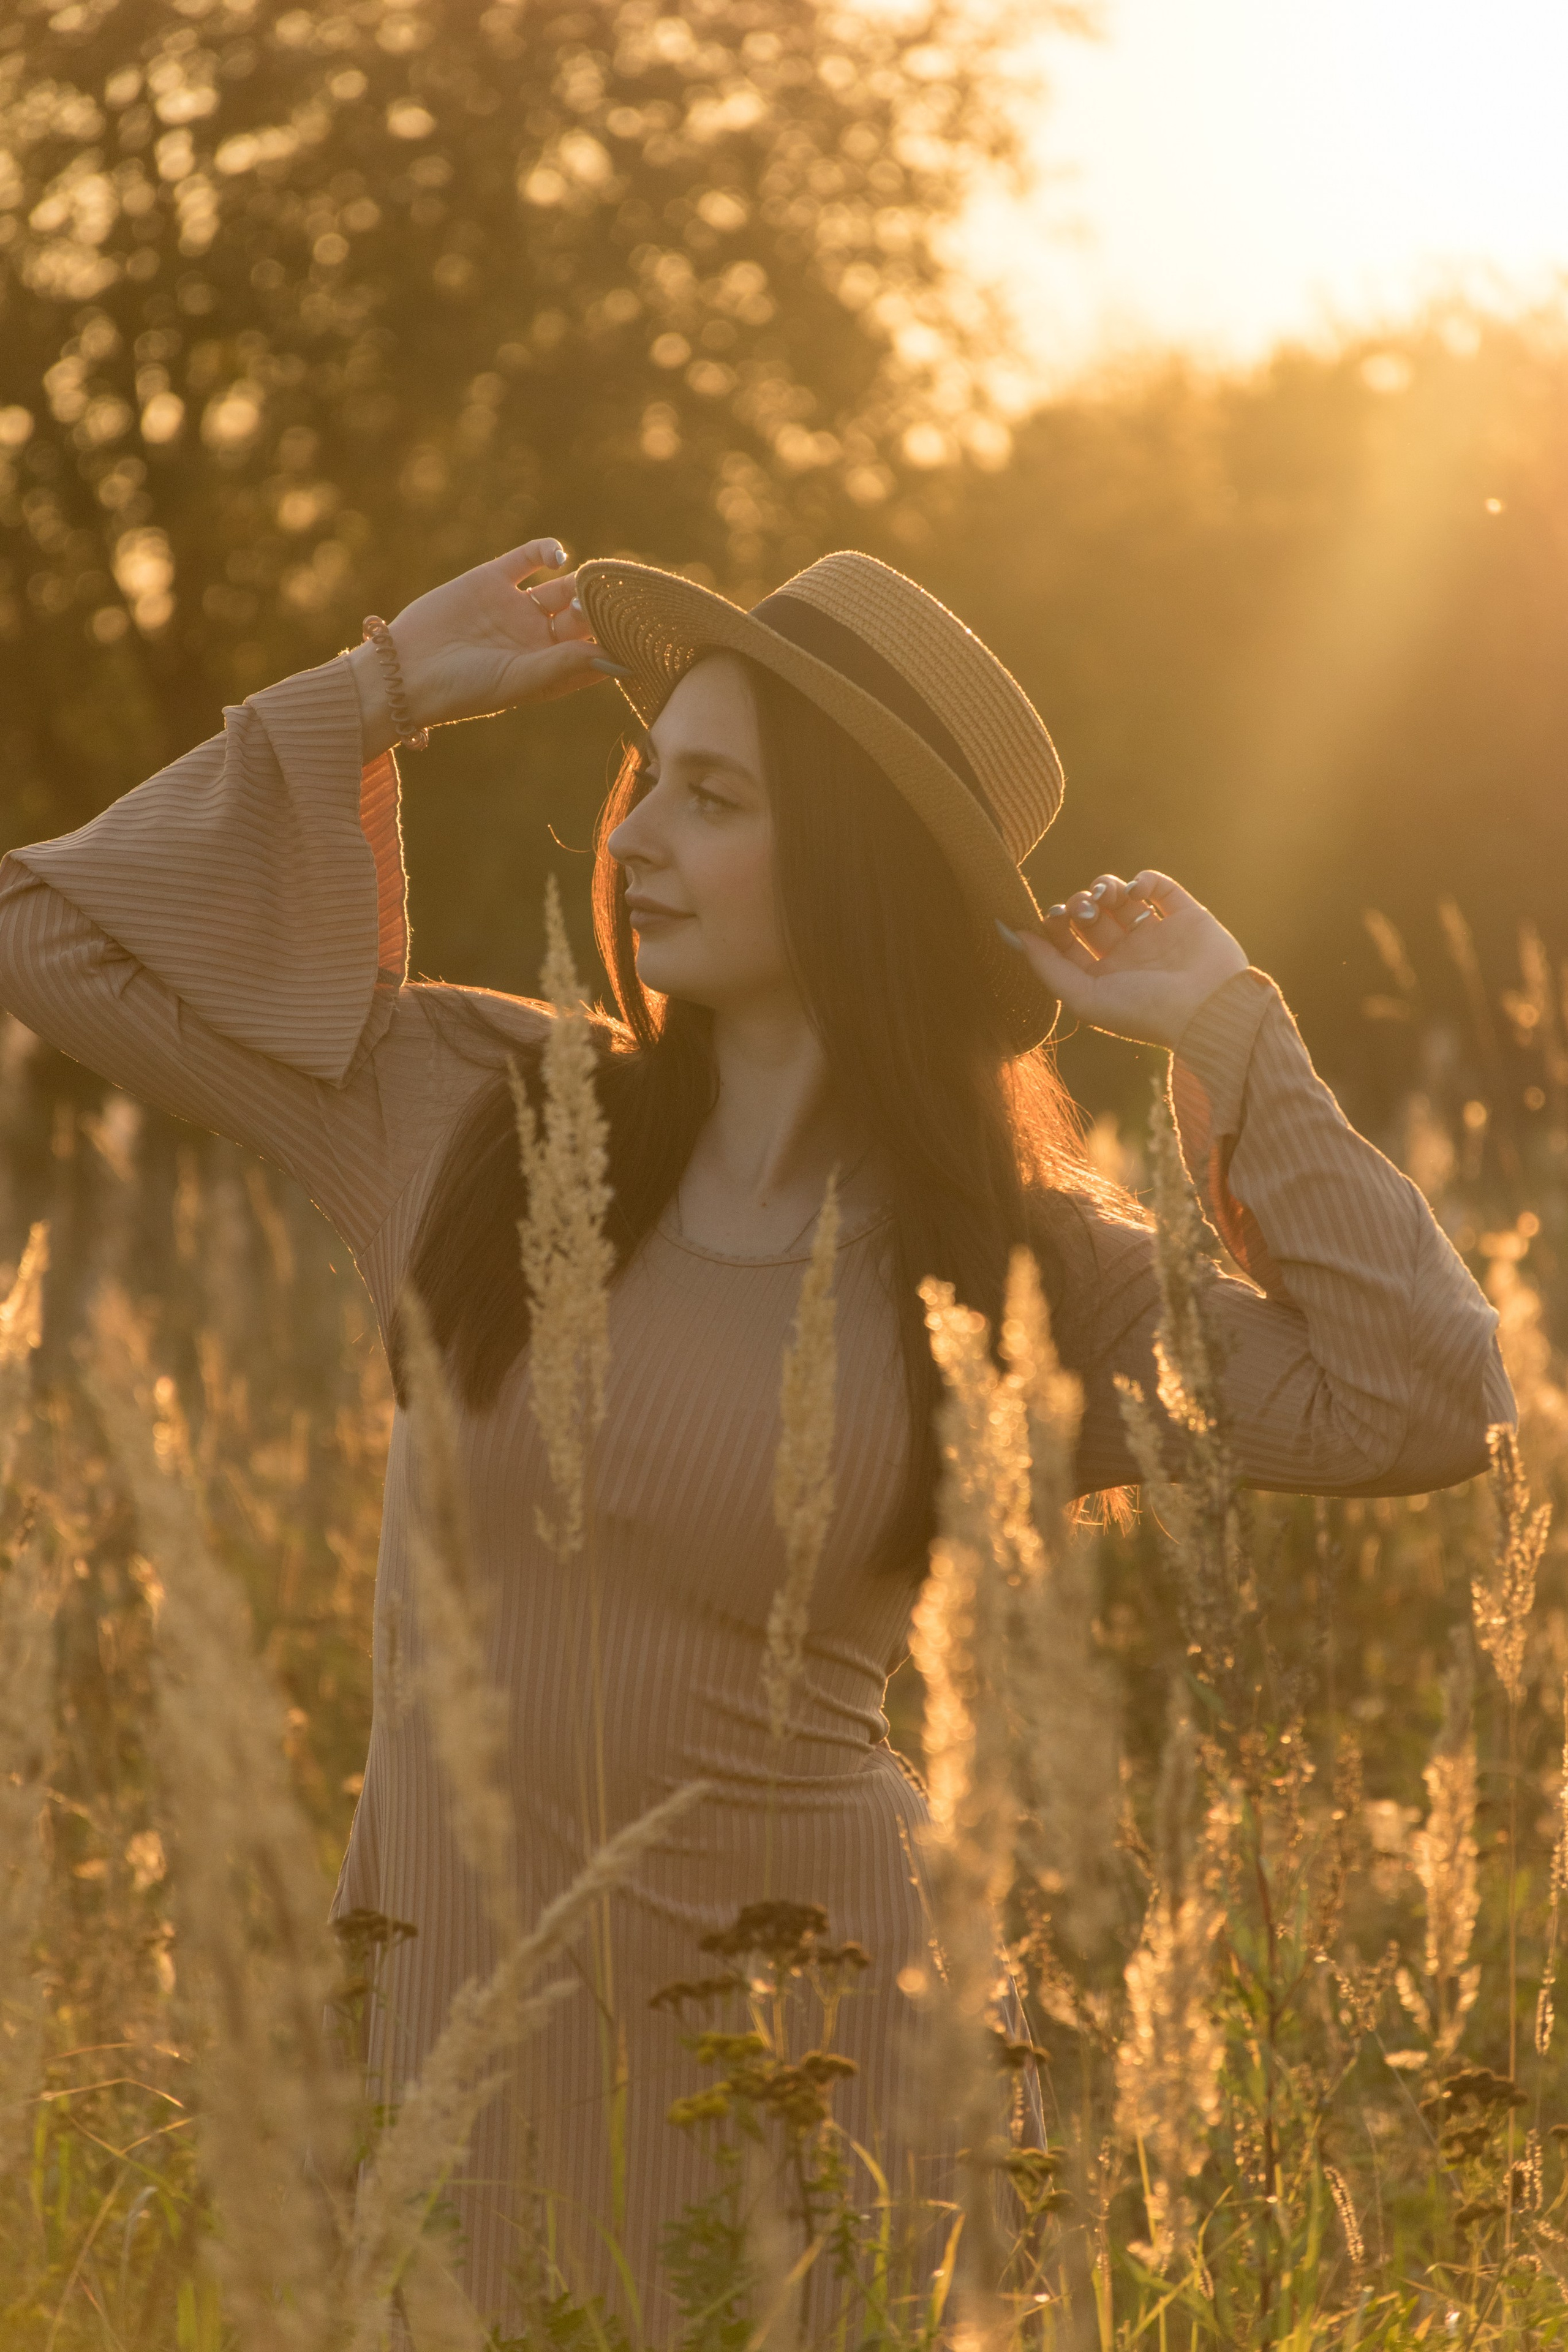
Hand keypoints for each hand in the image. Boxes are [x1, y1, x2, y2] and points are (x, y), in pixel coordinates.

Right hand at [349, 539, 610, 751]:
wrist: (404, 670)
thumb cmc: (463, 690)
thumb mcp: (519, 680)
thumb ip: (564, 665)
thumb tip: (614, 657)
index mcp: (549, 670)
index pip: (596, 653)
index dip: (619, 642)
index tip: (641, 633)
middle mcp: (537, 640)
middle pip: (584, 619)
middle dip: (603, 610)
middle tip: (618, 603)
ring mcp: (516, 608)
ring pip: (563, 587)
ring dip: (582, 584)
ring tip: (593, 583)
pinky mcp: (492, 580)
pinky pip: (528, 558)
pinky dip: (547, 551)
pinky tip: (558, 557)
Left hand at [1006, 871, 1248, 1050]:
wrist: (1209, 1010)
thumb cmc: (1145, 1013)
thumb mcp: (1085, 998)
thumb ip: (1047, 967)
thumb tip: (1013, 934)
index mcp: (1103, 978)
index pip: (1067, 942)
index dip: (1055, 924)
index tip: (1054, 916)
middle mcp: (1129, 955)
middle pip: (1091, 915)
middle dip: (1081, 904)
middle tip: (1085, 909)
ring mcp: (1158, 934)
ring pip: (1120, 897)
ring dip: (1106, 888)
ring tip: (1108, 896)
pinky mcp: (1186, 916)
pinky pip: (1158, 886)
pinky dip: (1143, 879)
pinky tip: (1137, 891)